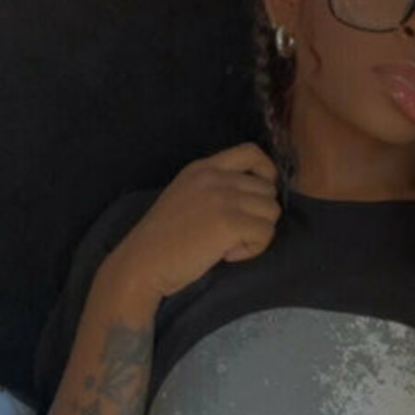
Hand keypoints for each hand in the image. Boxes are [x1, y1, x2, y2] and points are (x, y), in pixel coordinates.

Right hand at [101, 144, 280, 305]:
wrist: (142, 262)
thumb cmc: (162, 239)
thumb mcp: (186, 196)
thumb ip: (214, 189)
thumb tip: (252, 199)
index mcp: (203, 167)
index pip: (251, 152)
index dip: (266, 173)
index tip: (257, 197)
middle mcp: (216, 177)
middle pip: (268, 189)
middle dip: (259, 215)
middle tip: (234, 234)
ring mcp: (223, 197)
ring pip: (272, 212)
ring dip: (257, 234)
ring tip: (230, 246)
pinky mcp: (230, 222)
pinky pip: (265, 234)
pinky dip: (252, 250)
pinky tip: (227, 255)